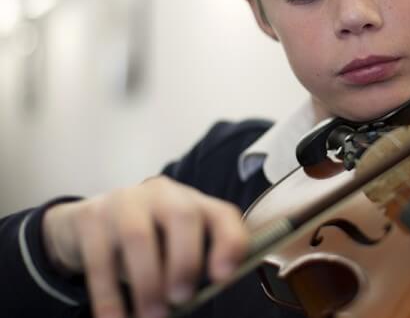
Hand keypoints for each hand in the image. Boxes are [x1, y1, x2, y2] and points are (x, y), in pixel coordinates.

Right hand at [42, 176, 248, 317]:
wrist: (89, 221)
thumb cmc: (148, 240)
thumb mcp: (174, 245)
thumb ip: (193, 263)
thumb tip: (200, 295)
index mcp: (194, 202)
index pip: (222, 215)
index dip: (229, 242)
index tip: (223, 277)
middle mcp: (163, 194)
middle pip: (182, 216)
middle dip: (185, 261)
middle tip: (182, 298)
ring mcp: (125, 201)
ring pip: (137, 235)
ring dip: (147, 282)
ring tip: (152, 316)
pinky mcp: (90, 217)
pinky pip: (98, 259)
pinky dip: (108, 296)